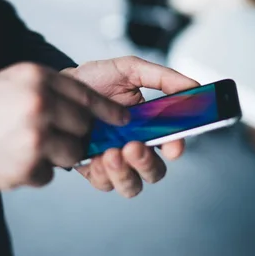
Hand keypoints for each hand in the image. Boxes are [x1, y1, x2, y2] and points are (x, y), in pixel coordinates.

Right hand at [0, 63, 127, 192]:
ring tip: (21, 148)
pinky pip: (49, 174)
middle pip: (85, 126)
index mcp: (35, 77)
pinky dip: (32, 173)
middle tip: (51, 137)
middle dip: (76, 135)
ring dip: (55, 156)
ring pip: (73, 153)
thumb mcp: (7, 83)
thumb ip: (46, 91)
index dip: (107, 110)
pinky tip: (6, 161)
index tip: (122, 119)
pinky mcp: (27, 166)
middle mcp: (40, 102)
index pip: (86, 95)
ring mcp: (36, 136)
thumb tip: (84, 109)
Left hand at [61, 56, 198, 197]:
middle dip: (147, 164)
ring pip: (131, 185)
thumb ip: (162, 77)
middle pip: (155, 172)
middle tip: (134, 146)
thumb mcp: (130, 70)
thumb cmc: (96, 80)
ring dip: (125, 173)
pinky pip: (103, 183)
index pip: (172, 145)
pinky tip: (97, 157)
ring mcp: (115, 162)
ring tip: (112, 153)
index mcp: (151, 127)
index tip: (173, 145)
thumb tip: (193, 87)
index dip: (177, 148)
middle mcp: (136, 148)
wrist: (61, 87)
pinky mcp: (93, 170)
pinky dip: (102, 174)